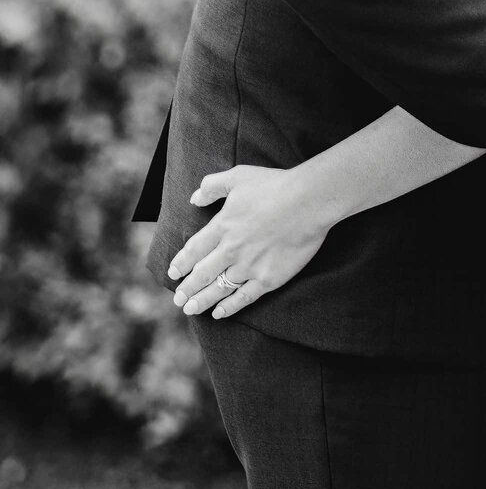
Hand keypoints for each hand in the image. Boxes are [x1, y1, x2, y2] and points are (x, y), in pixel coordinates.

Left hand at [166, 164, 330, 319]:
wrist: (310, 201)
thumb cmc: (276, 185)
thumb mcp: (239, 176)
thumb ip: (213, 186)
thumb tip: (194, 198)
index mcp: (222, 226)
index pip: (194, 250)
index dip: (181, 263)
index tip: (173, 273)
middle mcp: (231, 250)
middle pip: (202, 274)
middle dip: (187, 288)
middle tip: (177, 299)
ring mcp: (249, 266)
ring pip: (218, 289)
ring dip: (201, 301)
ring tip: (190, 309)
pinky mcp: (268, 278)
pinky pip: (243, 298)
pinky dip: (229, 307)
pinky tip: (219, 313)